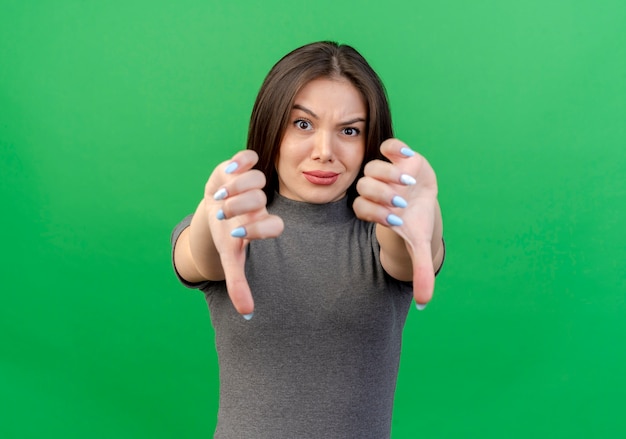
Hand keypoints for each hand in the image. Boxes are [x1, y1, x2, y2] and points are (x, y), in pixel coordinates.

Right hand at [205, 150, 283, 316]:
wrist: (216, 207)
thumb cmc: (226, 233)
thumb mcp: (230, 258)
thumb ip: (239, 284)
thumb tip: (248, 314)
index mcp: (261, 224)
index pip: (273, 226)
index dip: (256, 229)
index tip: (236, 234)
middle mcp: (260, 204)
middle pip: (259, 201)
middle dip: (238, 207)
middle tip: (224, 211)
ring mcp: (252, 184)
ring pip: (256, 179)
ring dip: (235, 186)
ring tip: (222, 194)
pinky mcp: (241, 166)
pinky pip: (248, 157)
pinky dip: (238, 162)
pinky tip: (228, 172)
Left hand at [353, 138, 439, 306]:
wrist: (424, 200)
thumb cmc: (416, 223)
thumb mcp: (420, 247)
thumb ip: (421, 272)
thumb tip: (425, 304)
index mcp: (374, 209)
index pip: (362, 208)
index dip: (376, 214)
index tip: (396, 220)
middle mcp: (375, 190)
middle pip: (364, 187)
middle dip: (383, 195)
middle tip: (401, 201)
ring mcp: (385, 171)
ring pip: (372, 168)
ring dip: (390, 175)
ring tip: (408, 183)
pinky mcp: (398, 155)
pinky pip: (388, 146)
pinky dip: (396, 150)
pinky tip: (408, 159)